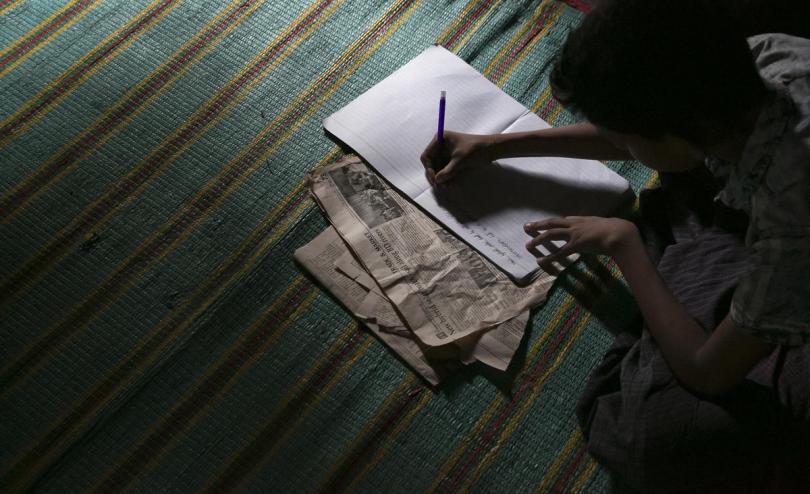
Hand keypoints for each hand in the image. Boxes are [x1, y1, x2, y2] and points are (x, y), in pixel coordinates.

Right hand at [420, 131, 494, 184]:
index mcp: (440, 140)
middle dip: (435, 175)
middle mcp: (440, 146)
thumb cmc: (475, 149)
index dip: (429, 168)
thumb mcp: (460, 160)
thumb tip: (437, 181)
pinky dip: (446, 178)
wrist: (491, 149)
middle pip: (431, 163)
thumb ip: (448, 171)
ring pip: (437, 169)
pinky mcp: (451, 160)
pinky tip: (450, 184)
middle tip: (439, 186)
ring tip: (447, 187)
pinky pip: (444, 171)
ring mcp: (445, 153)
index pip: (427, 156)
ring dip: (441, 178)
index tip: (434, 178)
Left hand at [524, 216, 639, 272]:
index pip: (562, 220)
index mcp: (581, 220)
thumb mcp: (602, 224)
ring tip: (528, 245)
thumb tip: (594, 230)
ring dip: (538, 240)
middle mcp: (575, 225)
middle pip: (552, 223)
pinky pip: (559, 252)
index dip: (551, 222)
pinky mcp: (576, 245)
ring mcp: (574, 234)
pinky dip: (549, 257)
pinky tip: (541, 261)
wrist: (619, 233)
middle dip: (538, 225)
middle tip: (526, 226)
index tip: (543, 223)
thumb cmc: (615, 230)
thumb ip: (595, 227)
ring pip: (551, 235)